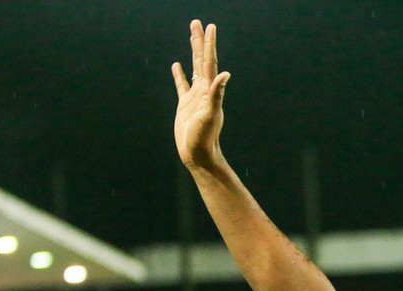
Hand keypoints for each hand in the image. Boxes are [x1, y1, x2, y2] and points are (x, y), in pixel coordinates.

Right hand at [171, 20, 230, 169]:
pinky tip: (177, 65)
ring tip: (191, 35)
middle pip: (202, 60)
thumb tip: (225, 74)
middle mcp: (204, 90)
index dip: (209, 44)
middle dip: (200, 41)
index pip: (209, 62)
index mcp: (210, 90)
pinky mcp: (185, 105)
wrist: (198, 154)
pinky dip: (180, 74)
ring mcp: (195, 97)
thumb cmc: (204, 138)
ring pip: (193, 69)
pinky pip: (182, 85)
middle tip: (197, 23)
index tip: (210, 27)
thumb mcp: (210, 115)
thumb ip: (217, 94)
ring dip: (192, 52)